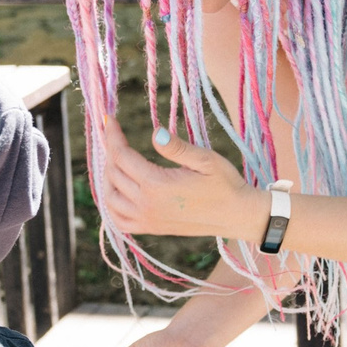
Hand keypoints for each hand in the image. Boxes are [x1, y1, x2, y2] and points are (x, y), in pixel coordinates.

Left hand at [94, 120, 264, 240]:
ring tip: (115, 159)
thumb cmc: (226, 184)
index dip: (113, 135)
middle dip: (110, 151)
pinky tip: (117, 191)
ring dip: (108, 177)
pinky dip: (112, 206)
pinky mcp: (152, 229)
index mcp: (157, 185)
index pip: (121, 156)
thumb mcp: (206, 160)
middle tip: (115, 134)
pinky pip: (120, 221)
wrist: (238, 215)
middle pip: (113, 174)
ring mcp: (148, 220)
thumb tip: (155, 133)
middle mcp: (147, 205)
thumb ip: (177, 148)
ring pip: (110, 198)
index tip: (109, 118)